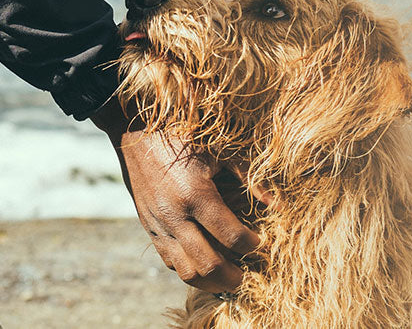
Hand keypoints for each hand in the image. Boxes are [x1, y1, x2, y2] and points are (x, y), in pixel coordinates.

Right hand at [92, 103, 259, 292]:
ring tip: (227, 278)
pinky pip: (168, 260)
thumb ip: (250, 178)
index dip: (252, 245)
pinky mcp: (148, 227)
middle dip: (233, 276)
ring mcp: (158, 225)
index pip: (232, 237)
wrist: (134, 131)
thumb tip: (278, 204)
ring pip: (185, 271)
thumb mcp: (220, 150)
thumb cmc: (182, 135)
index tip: (261, 243)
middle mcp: (174, 215)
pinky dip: (188, 268)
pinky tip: (204, 264)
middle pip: (208, 264)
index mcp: (195, 195)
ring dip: (209, 281)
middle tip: (248, 275)